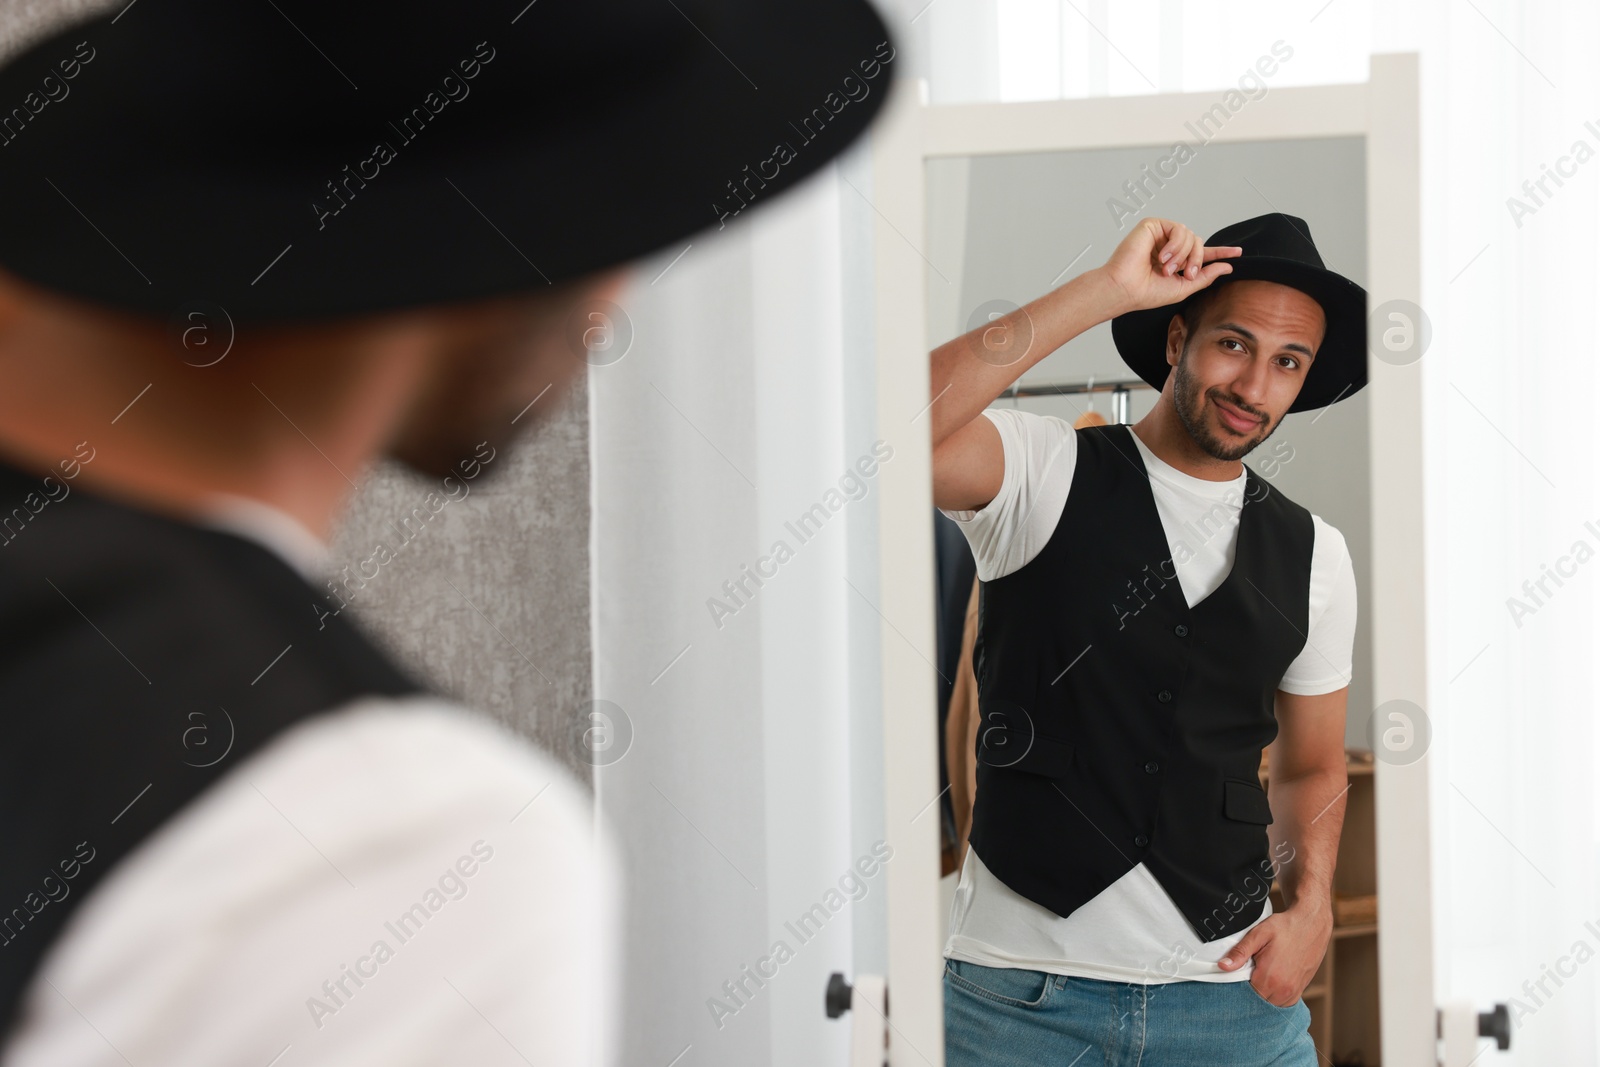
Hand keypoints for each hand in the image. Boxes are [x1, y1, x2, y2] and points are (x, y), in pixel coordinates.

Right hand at [1094, 218, 1240, 317]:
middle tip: (1185, 274)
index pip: (1201, 254)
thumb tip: (1227, 267)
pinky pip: (1178, 229)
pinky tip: (1161, 257)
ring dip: (1183, 254)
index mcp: (1175, 261)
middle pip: (1198, 243)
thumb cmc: (1147, 292)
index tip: (1238, 253)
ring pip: (1191, 236)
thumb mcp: (1184, 288)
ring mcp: (1160, 236)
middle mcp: (1168, 247)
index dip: (1220, 253)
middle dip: (1196, 259)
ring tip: (1167, 268)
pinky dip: (1175, 245)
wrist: (1126, 288)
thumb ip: (1205, 276)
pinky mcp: (1153, 226)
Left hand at [1216, 900, 1331, 1006]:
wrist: (1312, 925)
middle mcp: (1283, 990)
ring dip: (1262, 993)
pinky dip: (1274, 995)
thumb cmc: (1285, 927)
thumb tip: (1222, 966)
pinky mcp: (1301, 990)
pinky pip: (1283, 1002)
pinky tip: (1270, 980)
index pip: (1245, 994)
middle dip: (1250, 989)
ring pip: (1270, 1003)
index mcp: (1270, 978)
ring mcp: (1294, 992)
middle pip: (1257, 1000)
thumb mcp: (1258, 935)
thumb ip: (1240, 952)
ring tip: (1260, 974)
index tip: (1237, 974)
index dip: (1238, 985)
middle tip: (1249, 970)